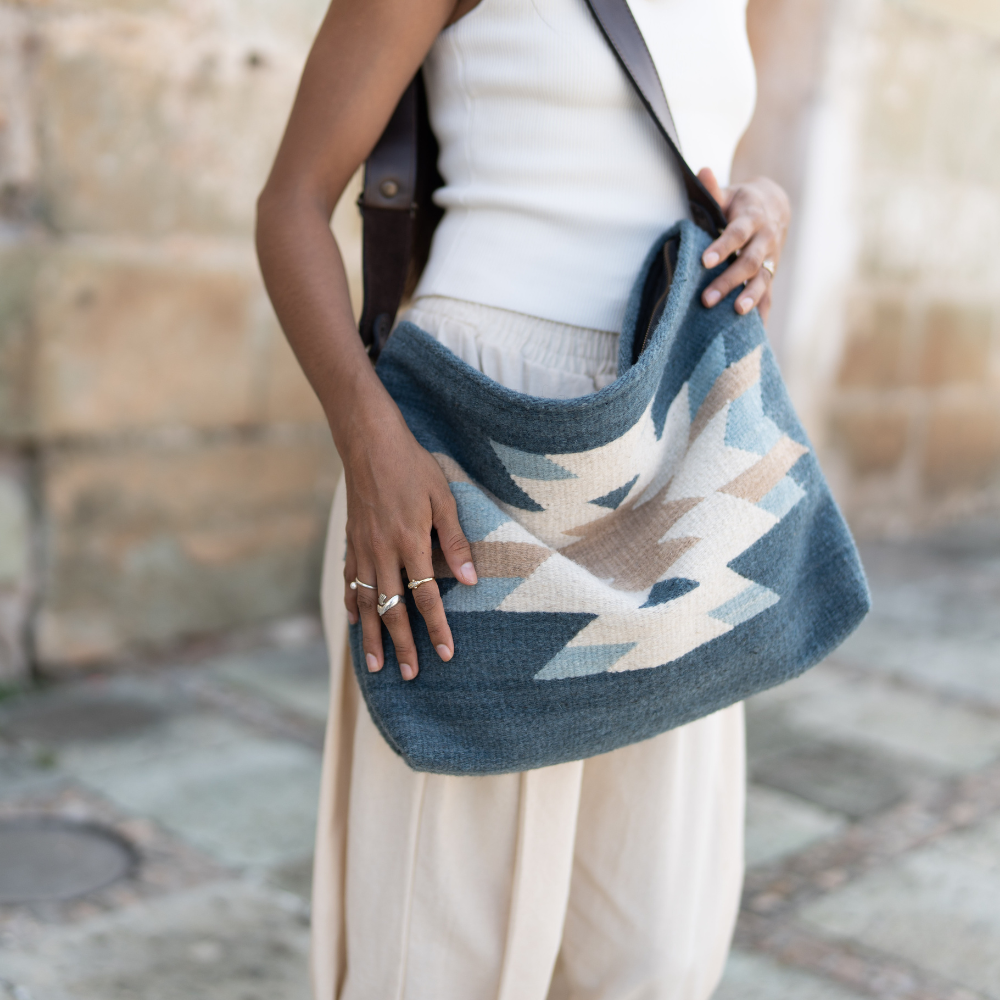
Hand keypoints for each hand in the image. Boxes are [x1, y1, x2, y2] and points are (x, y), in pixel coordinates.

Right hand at [342, 395, 476, 680]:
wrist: (368, 443)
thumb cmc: (412, 467)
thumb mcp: (443, 498)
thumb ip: (455, 541)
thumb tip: (471, 580)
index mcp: (410, 543)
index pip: (425, 597)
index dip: (437, 628)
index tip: (447, 654)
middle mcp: (382, 553)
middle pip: (393, 609)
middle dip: (403, 645)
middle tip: (409, 675)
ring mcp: (362, 549)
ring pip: (366, 603)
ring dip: (372, 636)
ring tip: (376, 665)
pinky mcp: (351, 542)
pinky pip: (349, 582)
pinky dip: (352, 605)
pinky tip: (355, 622)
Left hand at [696, 168, 790, 323]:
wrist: (772, 207)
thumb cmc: (738, 203)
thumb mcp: (728, 193)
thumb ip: (713, 189)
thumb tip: (702, 172)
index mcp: (752, 217)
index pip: (737, 233)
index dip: (722, 247)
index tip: (704, 262)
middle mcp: (766, 239)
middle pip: (749, 262)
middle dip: (729, 280)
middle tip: (706, 299)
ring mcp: (771, 259)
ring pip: (762, 280)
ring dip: (749, 298)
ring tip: (736, 313)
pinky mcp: (770, 274)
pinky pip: (769, 296)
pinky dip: (764, 313)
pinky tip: (756, 332)